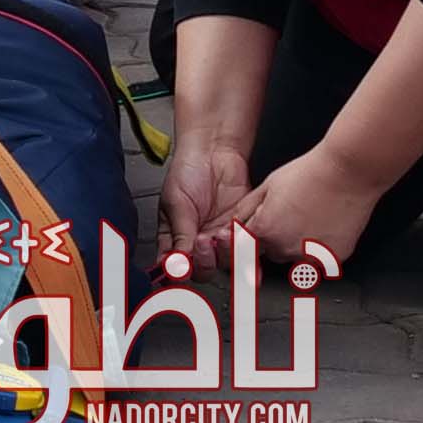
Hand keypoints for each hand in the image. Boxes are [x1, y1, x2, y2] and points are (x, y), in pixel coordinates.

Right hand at [156, 136, 254, 274]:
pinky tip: (241, 235)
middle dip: (204, 261)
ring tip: (223, 233)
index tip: (184, 265)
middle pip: (203, 270)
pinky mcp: (242, 230)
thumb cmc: (188, 170)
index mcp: (176, 238)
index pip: (176, 267)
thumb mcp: (177, 202)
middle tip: (203, 241)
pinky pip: (247, 249)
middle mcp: (198, 242)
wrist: (215, 150)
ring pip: (226, 263)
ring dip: (226, 254)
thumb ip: (181, 234)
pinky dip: (247, 248)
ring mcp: (221, 237)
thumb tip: (177, 263)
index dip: (181, 271)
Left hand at [232, 145, 379, 268]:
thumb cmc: (310, 173)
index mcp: (265, 230)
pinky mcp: (332, 258)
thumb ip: (246, 209)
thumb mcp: (267, 185)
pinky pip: (318, 259)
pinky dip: (319, 248)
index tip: (254, 238)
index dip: (251, 238)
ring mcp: (310, 256)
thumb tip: (234, 225)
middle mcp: (285, 248)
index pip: (246, 248)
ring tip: (309, 218)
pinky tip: (325, 225)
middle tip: (290, 215)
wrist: (347, 172)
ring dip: (296, 245)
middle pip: (271, 252)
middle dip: (275, 238)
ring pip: (294, 257)